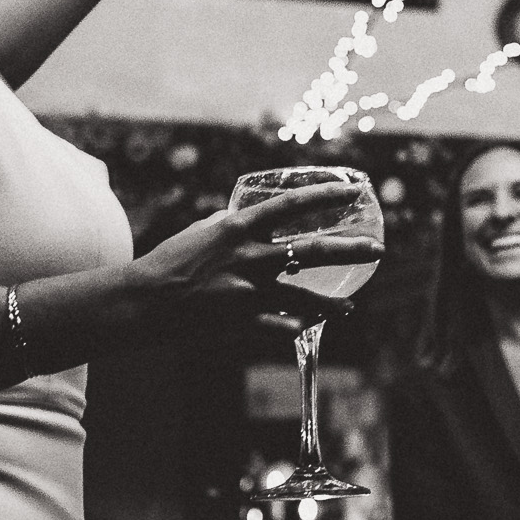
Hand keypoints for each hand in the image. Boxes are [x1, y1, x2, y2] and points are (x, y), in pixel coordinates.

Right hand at [134, 181, 381, 327]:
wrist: (143, 301)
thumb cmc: (169, 261)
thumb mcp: (201, 231)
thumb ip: (231, 225)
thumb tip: (249, 217)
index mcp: (238, 228)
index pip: (291, 205)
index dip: (324, 196)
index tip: (349, 191)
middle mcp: (249, 256)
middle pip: (312, 250)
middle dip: (350, 249)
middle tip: (377, 250)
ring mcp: (248, 291)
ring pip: (304, 297)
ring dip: (331, 303)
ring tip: (351, 306)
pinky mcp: (241, 321)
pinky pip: (279, 326)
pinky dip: (295, 327)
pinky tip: (308, 328)